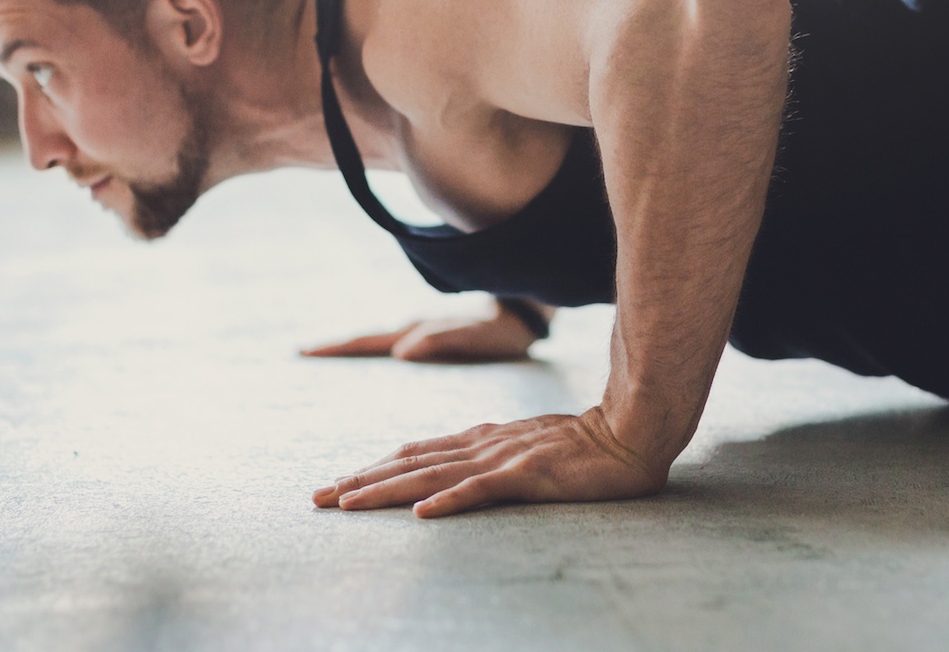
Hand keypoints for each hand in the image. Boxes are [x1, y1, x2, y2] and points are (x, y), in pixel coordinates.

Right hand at [300, 311, 536, 362]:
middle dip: (334, 346)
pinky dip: (372, 349)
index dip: (337, 347)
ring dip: (350, 348)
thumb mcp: (475, 337)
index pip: (369, 340)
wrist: (525, 313)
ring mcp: (420, 331)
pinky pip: (392, 344)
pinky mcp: (429, 338)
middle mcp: (414, 329)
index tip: (305, 350)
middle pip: (366, 338)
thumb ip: (441, 341)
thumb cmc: (502, 330)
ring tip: (323, 355)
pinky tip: (370, 359)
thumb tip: (402, 351)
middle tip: (301, 351)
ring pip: (377, 340)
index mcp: (418, 330)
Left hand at [311, 406, 667, 517]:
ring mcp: (504, 458)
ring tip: (347, 504)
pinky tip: (423, 516)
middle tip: (316, 499)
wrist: (631, 432)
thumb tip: (455, 474)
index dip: (372, 468)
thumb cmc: (584, 445)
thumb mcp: (525, 447)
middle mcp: (482, 444)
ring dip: (386, 492)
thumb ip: (490, 457)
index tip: (336, 486)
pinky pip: (483, 491)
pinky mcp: (528, 475)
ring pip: (432, 477)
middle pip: (409, 464)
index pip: (415, 454)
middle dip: (360, 481)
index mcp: (481, 439)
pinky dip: (450, 502)